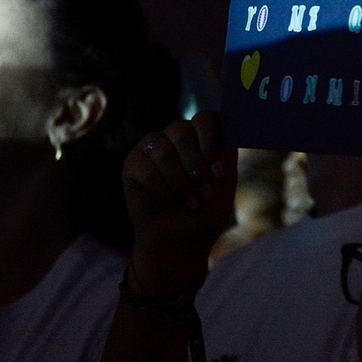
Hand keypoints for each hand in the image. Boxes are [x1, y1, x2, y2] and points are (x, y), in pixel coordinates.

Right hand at [122, 110, 236, 294]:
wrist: (181, 243)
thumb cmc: (205, 213)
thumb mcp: (224, 184)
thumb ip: (225, 154)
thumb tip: (228, 126)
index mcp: (201, 136)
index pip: (206, 118)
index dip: (212, 142)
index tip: (218, 172)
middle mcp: (176, 136)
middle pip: (183, 131)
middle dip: (196, 166)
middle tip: (203, 191)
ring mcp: (152, 148)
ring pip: (164, 151)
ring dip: (180, 183)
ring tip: (189, 203)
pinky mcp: (132, 165)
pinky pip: (147, 170)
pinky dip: (162, 192)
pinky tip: (168, 204)